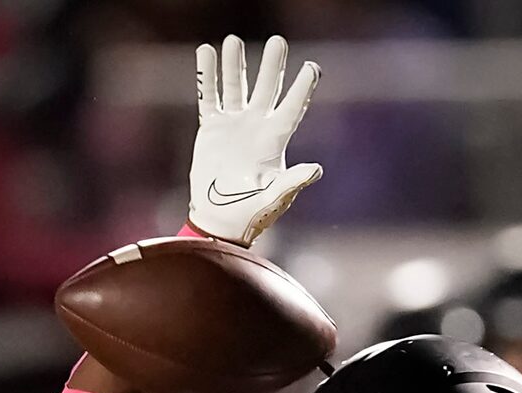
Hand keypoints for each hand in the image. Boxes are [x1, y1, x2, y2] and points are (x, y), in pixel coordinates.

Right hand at [187, 36, 321, 246]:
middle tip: (277, 41)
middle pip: (267, 88)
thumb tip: (316, 169)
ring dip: (235, 64)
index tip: (312, 67)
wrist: (218, 222)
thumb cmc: (251, 215)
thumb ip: (292, 182)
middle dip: (272, 65)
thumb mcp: (274, 199)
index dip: (302, 88)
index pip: (292, 108)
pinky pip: (209, 96)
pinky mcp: (211, 128)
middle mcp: (256, 126)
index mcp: (275, 141)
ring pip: (236, 86)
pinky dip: (207, 76)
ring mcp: (234, 125)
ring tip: (232, 41)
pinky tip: (206, 53)